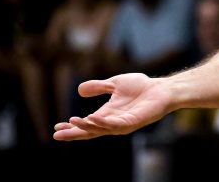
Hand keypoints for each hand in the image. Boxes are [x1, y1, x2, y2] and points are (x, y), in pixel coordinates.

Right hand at [53, 73, 170, 140]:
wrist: (161, 89)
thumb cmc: (141, 87)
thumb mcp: (115, 84)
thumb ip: (99, 86)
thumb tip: (79, 89)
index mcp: (107, 114)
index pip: (86, 124)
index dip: (72, 127)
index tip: (56, 127)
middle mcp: (112, 122)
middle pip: (89, 131)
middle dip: (73, 133)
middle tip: (57, 134)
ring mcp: (122, 124)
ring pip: (100, 129)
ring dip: (86, 127)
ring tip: (72, 122)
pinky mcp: (132, 122)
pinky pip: (114, 125)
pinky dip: (102, 123)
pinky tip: (92, 118)